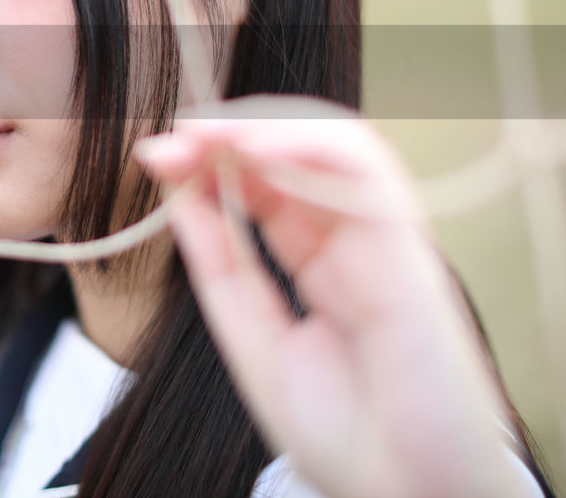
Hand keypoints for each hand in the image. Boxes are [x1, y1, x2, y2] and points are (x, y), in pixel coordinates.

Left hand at [136, 95, 531, 497]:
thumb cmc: (348, 437)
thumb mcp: (256, 342)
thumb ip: (222, 267)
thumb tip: (179, 194)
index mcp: (321, 266)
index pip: (264, 187)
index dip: (210, 163)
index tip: (155, 158)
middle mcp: (355, 242)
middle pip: (293, 156)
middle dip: (226, 137)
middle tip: (170, 141)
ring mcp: (384, 240)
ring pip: (334, 144)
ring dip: (264, 128)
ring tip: (204, 134)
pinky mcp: (409, 247)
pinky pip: (368, 172)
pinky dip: (310, 145)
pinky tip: (255, 147)